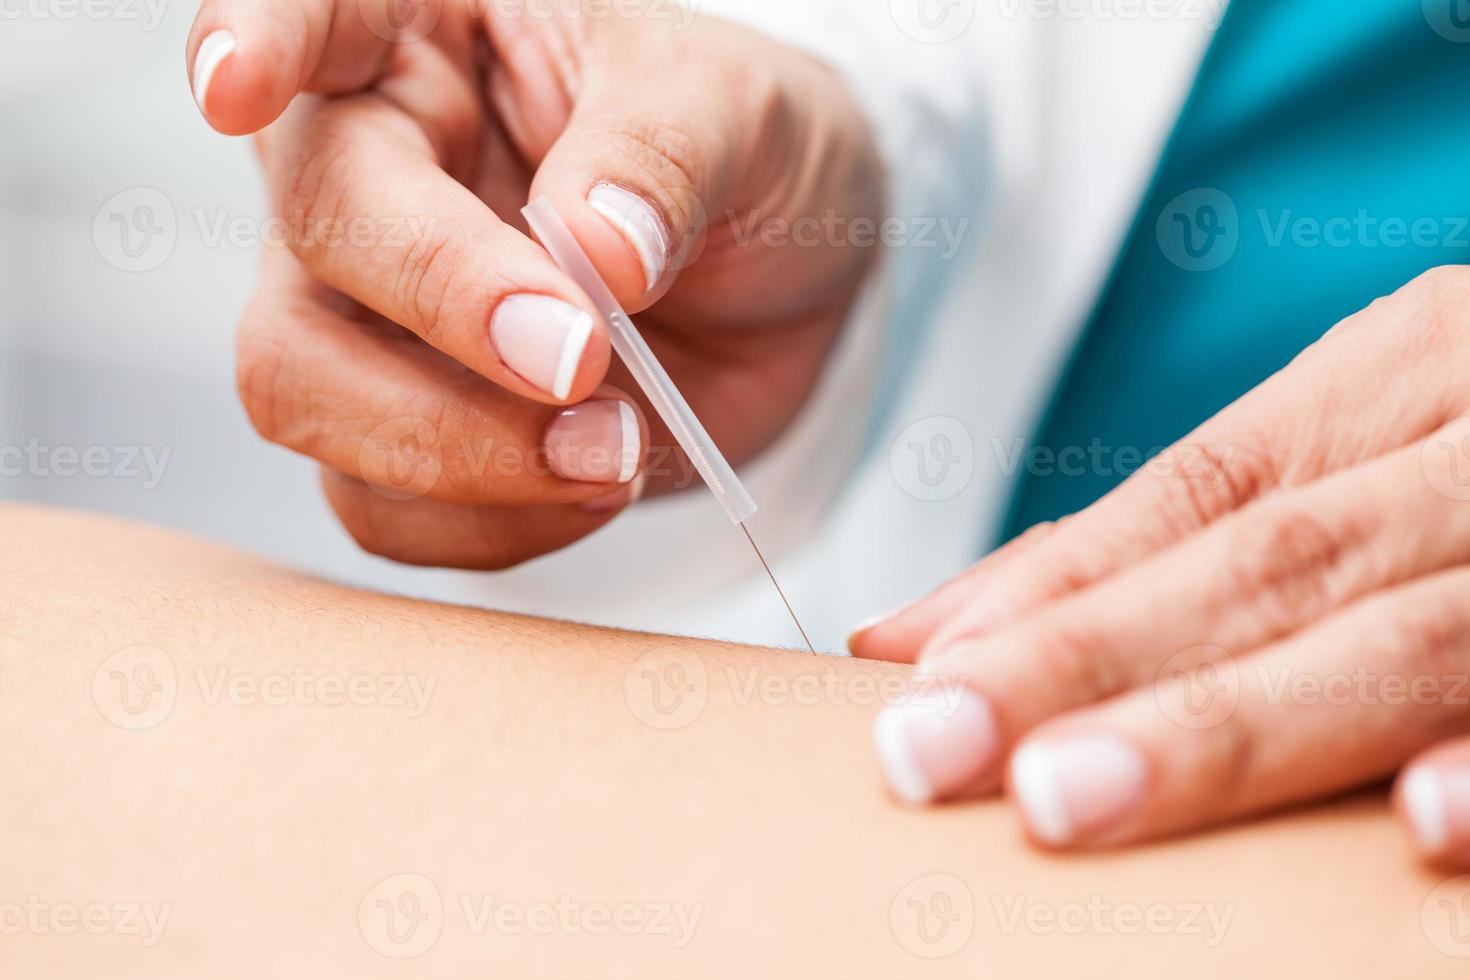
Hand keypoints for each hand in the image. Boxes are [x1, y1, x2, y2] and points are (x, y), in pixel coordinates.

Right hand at [187, 0, 879, 567]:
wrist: (793, 290)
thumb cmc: (750, 163)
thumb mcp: (744, 118)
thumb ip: (664, 159)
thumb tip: (595, 247)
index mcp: (434, 45)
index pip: (310, 12)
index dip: (254, 40)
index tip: (238, 84)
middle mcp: (375, 172)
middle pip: (314, 236)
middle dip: (446, 314)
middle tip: (581, 363)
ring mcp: (372, 314)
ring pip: (305, 389)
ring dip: (460, 450)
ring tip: (616, 447)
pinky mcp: (407, 430)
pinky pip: (379, 506)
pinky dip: (491, 525)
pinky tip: (591, 483)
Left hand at [856, 265, 1469, 865]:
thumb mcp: (1359, 451)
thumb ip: (1164, 546)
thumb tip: (919, 638)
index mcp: (1403, 378)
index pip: (1195, 495)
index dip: (1047, 590)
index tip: (904, 678)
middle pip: (1270, 563)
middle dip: (1093, 667)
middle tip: (931, 753)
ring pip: (1407, 636)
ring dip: (1234, 728)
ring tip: (1067, 801)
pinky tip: (1419, 831)